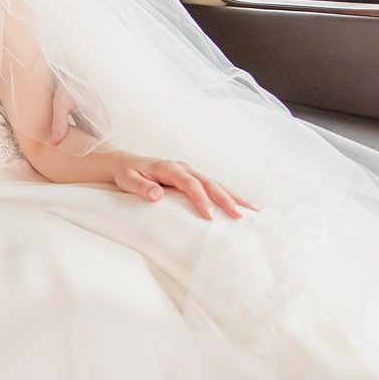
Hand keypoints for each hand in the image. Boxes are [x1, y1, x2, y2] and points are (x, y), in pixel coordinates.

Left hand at [109, 151, 257, 220]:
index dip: (200, 198)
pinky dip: (228, 194)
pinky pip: (213, 186)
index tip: (209, 216)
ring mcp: (190, 171)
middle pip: (208, 182)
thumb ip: (141, 186)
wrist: (126, 163)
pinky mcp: (193, 177)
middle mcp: (183, 167)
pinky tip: (241, 205)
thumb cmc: (127, 173)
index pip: (189, 183)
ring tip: (252, 210)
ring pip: (215, 183)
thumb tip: (156, 195)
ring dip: (233, 196)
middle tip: (239, 215)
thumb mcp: (128, 179)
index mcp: (168, 167)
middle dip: (225, 198)